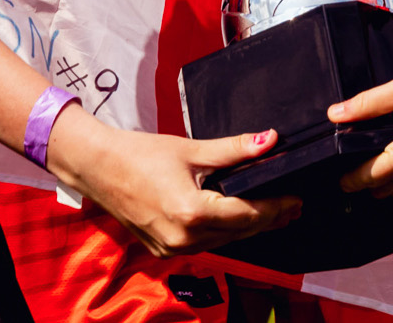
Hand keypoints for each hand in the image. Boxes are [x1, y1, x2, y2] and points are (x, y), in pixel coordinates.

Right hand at [49, 113, 300, 255]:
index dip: (275, 207)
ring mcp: (173, 249)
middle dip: (268, 218)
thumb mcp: (189, 148)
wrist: (97, 167)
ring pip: (224, 241)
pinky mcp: (164, 251)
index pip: (247, 214)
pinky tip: (235, 219)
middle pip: (239, 231)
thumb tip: (269, 140)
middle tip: (293, 206)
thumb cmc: (138, 154)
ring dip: (247, 227)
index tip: (295, 198)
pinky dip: (223, 232)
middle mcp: (183, 238)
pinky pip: (204, 244)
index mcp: (191, 212)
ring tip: (272, 213)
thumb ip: (232, 149)